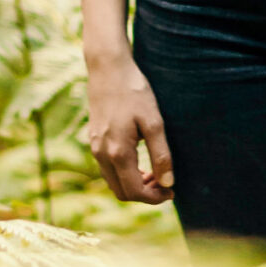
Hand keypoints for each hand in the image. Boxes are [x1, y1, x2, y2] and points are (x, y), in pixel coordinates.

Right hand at [85, 53, 174, 203]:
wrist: (108, 68)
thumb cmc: (134, 91)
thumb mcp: (153, 121)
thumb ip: (161, 154)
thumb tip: (168, 183)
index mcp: (117, 153)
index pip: (135, 191)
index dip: (155, 198)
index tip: (172, 191)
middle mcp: (102, 155)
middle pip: (122, 192)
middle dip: (145, 194)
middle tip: (165, 182)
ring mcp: (95, 148)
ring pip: (113, 182)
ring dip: (134, 184)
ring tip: (155, 172)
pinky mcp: (93, 140)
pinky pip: (108, 169)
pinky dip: (124, 173)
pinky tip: (139, 160)